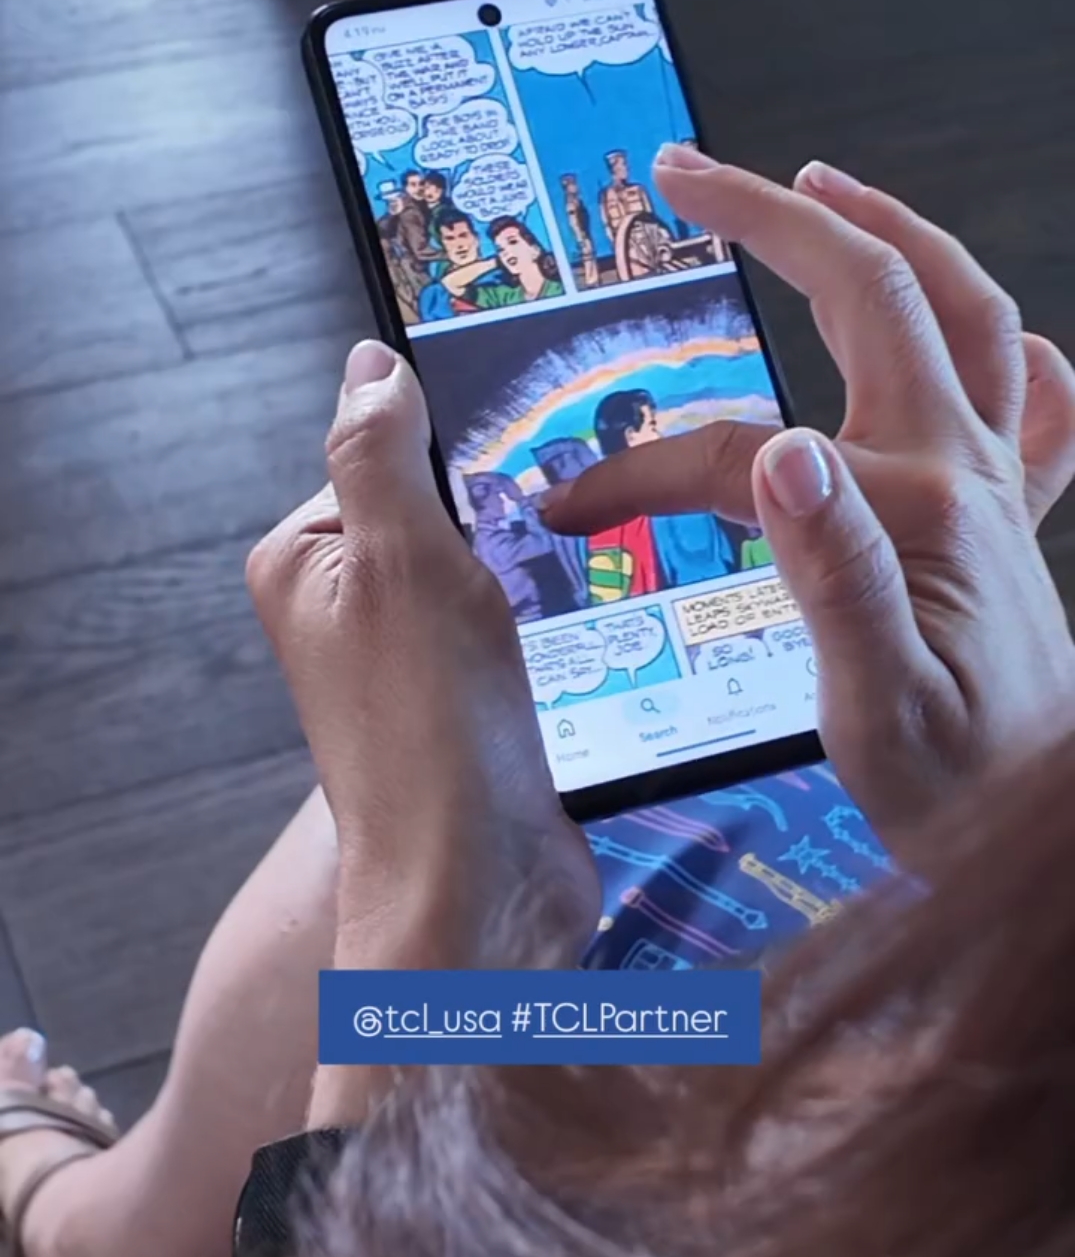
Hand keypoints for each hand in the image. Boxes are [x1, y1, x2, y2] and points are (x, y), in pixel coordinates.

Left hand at [247, 340, 598, 968]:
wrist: (482, 894)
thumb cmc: (428, 735)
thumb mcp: (398, 558)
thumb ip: (380, 452)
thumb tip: (370, 362)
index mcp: (305, 563)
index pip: (385, 452)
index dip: (456, 448)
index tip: (521, 457)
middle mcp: (348, 609)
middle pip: (447, 507)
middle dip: (508, 514)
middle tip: (553, 537)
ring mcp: (412, 662)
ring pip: (497, 565)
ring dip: (544, 571)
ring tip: (579, 589)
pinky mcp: (473, 703)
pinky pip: (526, 624)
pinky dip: (561, 621)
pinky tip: (590, 636)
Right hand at [543, 149, 1074, 860]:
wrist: (1050, 827)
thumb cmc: (960, 783)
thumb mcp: (877, 706)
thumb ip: (832, 574)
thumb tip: (777, 455)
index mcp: (911, 507)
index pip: (739, 450)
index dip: (641, 468)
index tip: (568, 503)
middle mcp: (961, 468)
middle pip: (871, 292)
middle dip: (772, 215)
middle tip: (688, 175)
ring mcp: (993, 480)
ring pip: (962, 307)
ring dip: (888, 229)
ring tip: (818, 183)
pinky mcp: (1006, 514)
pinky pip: (1029, 398)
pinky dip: (1000, 344)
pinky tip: (977, 333)